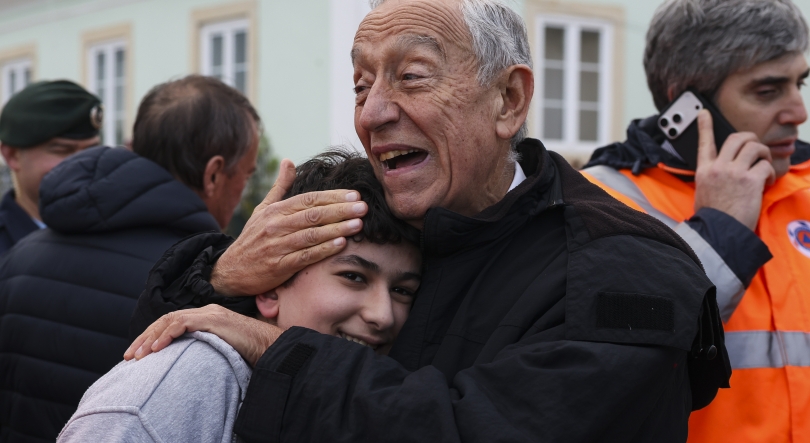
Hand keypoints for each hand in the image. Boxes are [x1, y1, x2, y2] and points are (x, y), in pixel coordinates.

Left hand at [124, 304, 280, 365]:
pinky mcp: (214, 319)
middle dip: (144, 338)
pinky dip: (167, 335)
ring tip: (138, 356)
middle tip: (129, 356)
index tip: (137, 355)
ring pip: (170, 320)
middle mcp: (206, 312)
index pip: (171, 322)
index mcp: (206, 318)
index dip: (151, 337)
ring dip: (150, 338)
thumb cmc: (250, 352)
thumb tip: (186, 362)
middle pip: (166, 320)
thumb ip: (204, 349)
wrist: (271, 347)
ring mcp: (210, 314)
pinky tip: (157, 349)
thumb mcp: (221, 350)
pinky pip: (183, 323)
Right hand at [212, 159, 367, 295]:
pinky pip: (305, 256)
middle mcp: (276, 226)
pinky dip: (323, 250)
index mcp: (275, 211)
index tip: (354, 195)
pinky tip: (341, 244)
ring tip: (358, 224)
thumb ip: (279, 187)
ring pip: (311, 235)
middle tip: (363, 207)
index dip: (333, 197)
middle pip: (313, 215)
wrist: (230, 271)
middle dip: (340, 210)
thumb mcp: (262, 210)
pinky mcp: (279, 267)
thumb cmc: (252, 238)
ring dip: (337, 229)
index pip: (308, 200)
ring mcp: (277, 246)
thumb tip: (288, 161)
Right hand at [694, 110, 774, 230]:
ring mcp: (734, 173)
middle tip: (756, 151)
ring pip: (755, 147)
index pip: (704, 142)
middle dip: (751, 140)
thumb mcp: (703, 192)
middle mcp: (718, 167)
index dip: (704, 125)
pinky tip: (765, 184)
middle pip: (737, 138)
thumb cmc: (712, 216)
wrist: (718, 231)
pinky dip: (770, 174)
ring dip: (764, 155)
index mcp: (704, 170)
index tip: (704, 113)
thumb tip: (723, 171)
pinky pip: (766, 166)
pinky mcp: (750, 180)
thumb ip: (712, 177)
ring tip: (763, 168)